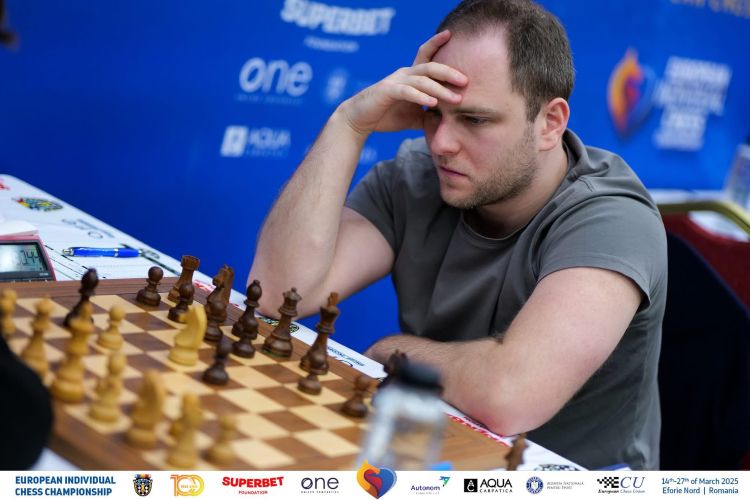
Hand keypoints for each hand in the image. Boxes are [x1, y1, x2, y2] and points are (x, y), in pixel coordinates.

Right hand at [338, 30, 467, 135]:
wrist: (359, 121)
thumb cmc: (387, 116)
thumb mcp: (415, 117)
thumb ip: (430, 116)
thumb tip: (450, 122)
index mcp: (411, 76)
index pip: (425, 55)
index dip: (436, 43)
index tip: (450, 35)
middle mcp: (404, 74)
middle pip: (430, 67)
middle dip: (449, 72)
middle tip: (466, 81)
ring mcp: (395, 81)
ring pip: (421, 80)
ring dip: (440, 89)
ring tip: (456, 99)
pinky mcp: (387, 92)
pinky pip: (407, 91)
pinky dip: (421, 96)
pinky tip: (432, 103)